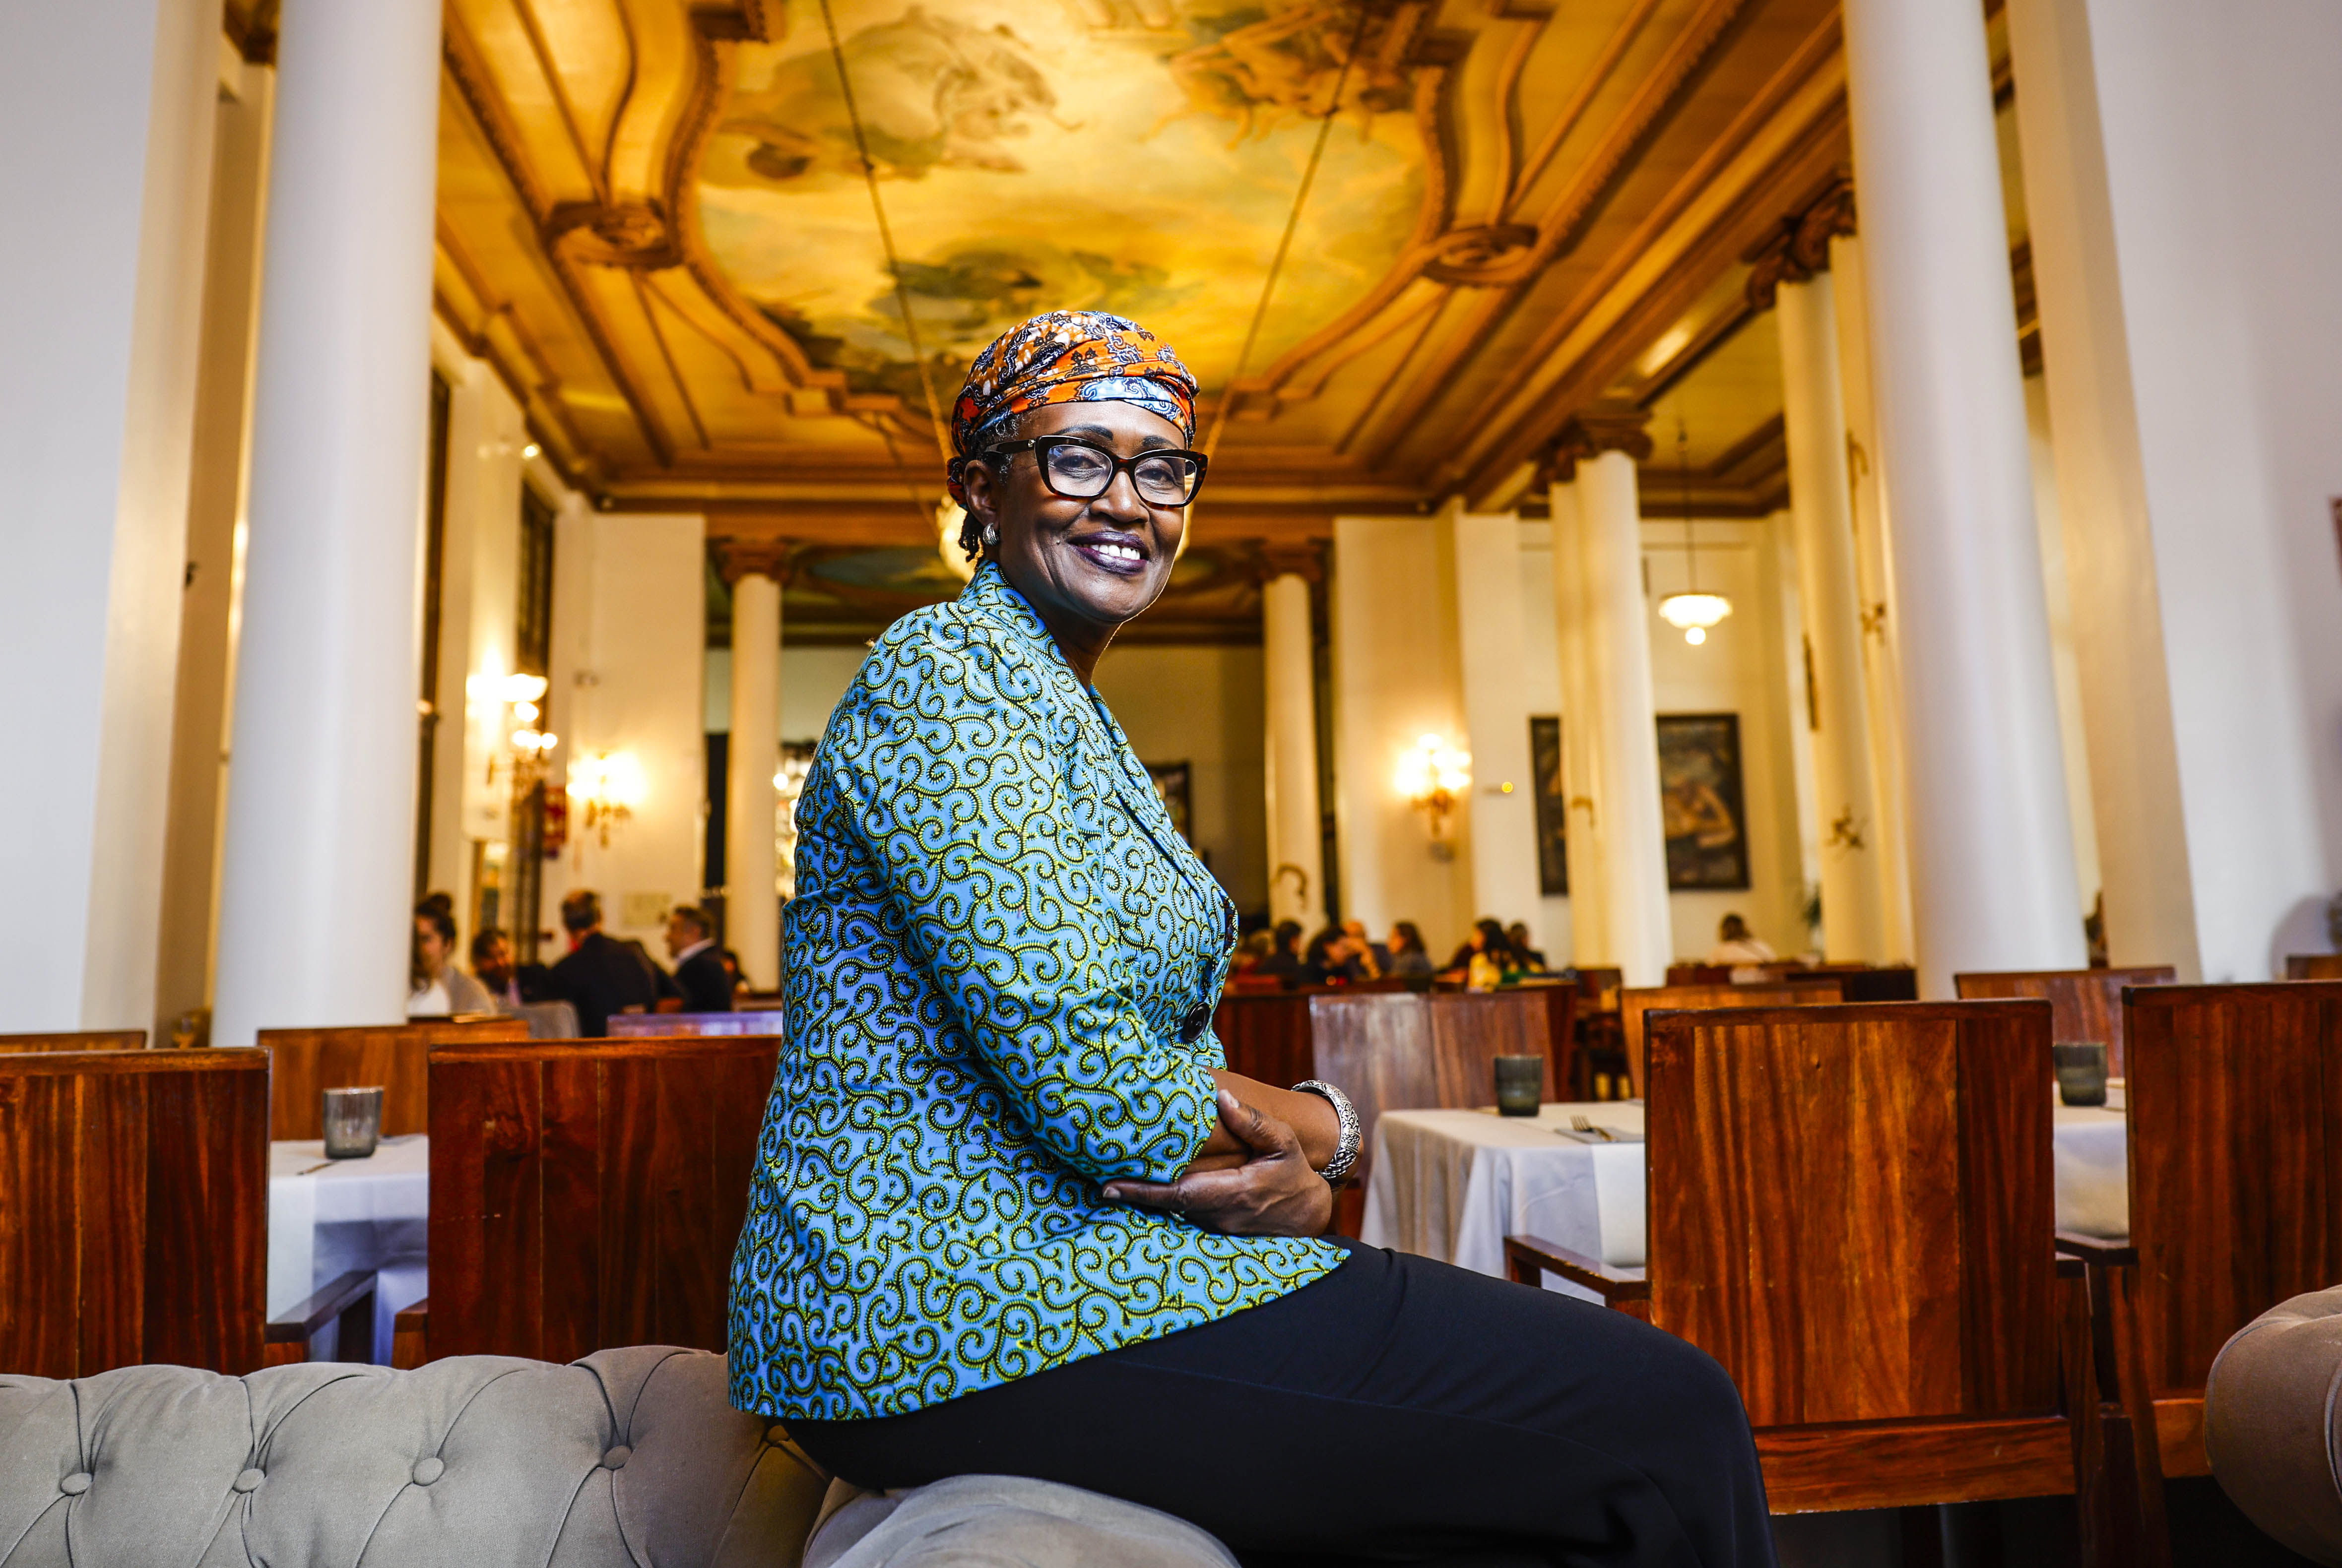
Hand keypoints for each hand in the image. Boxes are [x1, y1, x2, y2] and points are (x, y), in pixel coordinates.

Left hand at [1102, 1087, 1331, 1236]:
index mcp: (1234, 1193)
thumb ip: (1253, 1122)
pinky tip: (1141, 1184)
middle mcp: (1219, 1216)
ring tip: (1110, 1173)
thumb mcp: (1282, 1143)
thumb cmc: (1292, 1173)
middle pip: (1165, 1204)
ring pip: (1170, 1211)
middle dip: (1131, 1191)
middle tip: (1094, 1172)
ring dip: (1144, 1196)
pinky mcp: (1214, 1230)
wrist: (1308, 1215)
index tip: (1108, 1187)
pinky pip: (1181, 1214)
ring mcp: (1215, 1228)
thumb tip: (1220, 1097)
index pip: (1178, 1194)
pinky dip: (1161, 1200)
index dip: (1141, 1192)